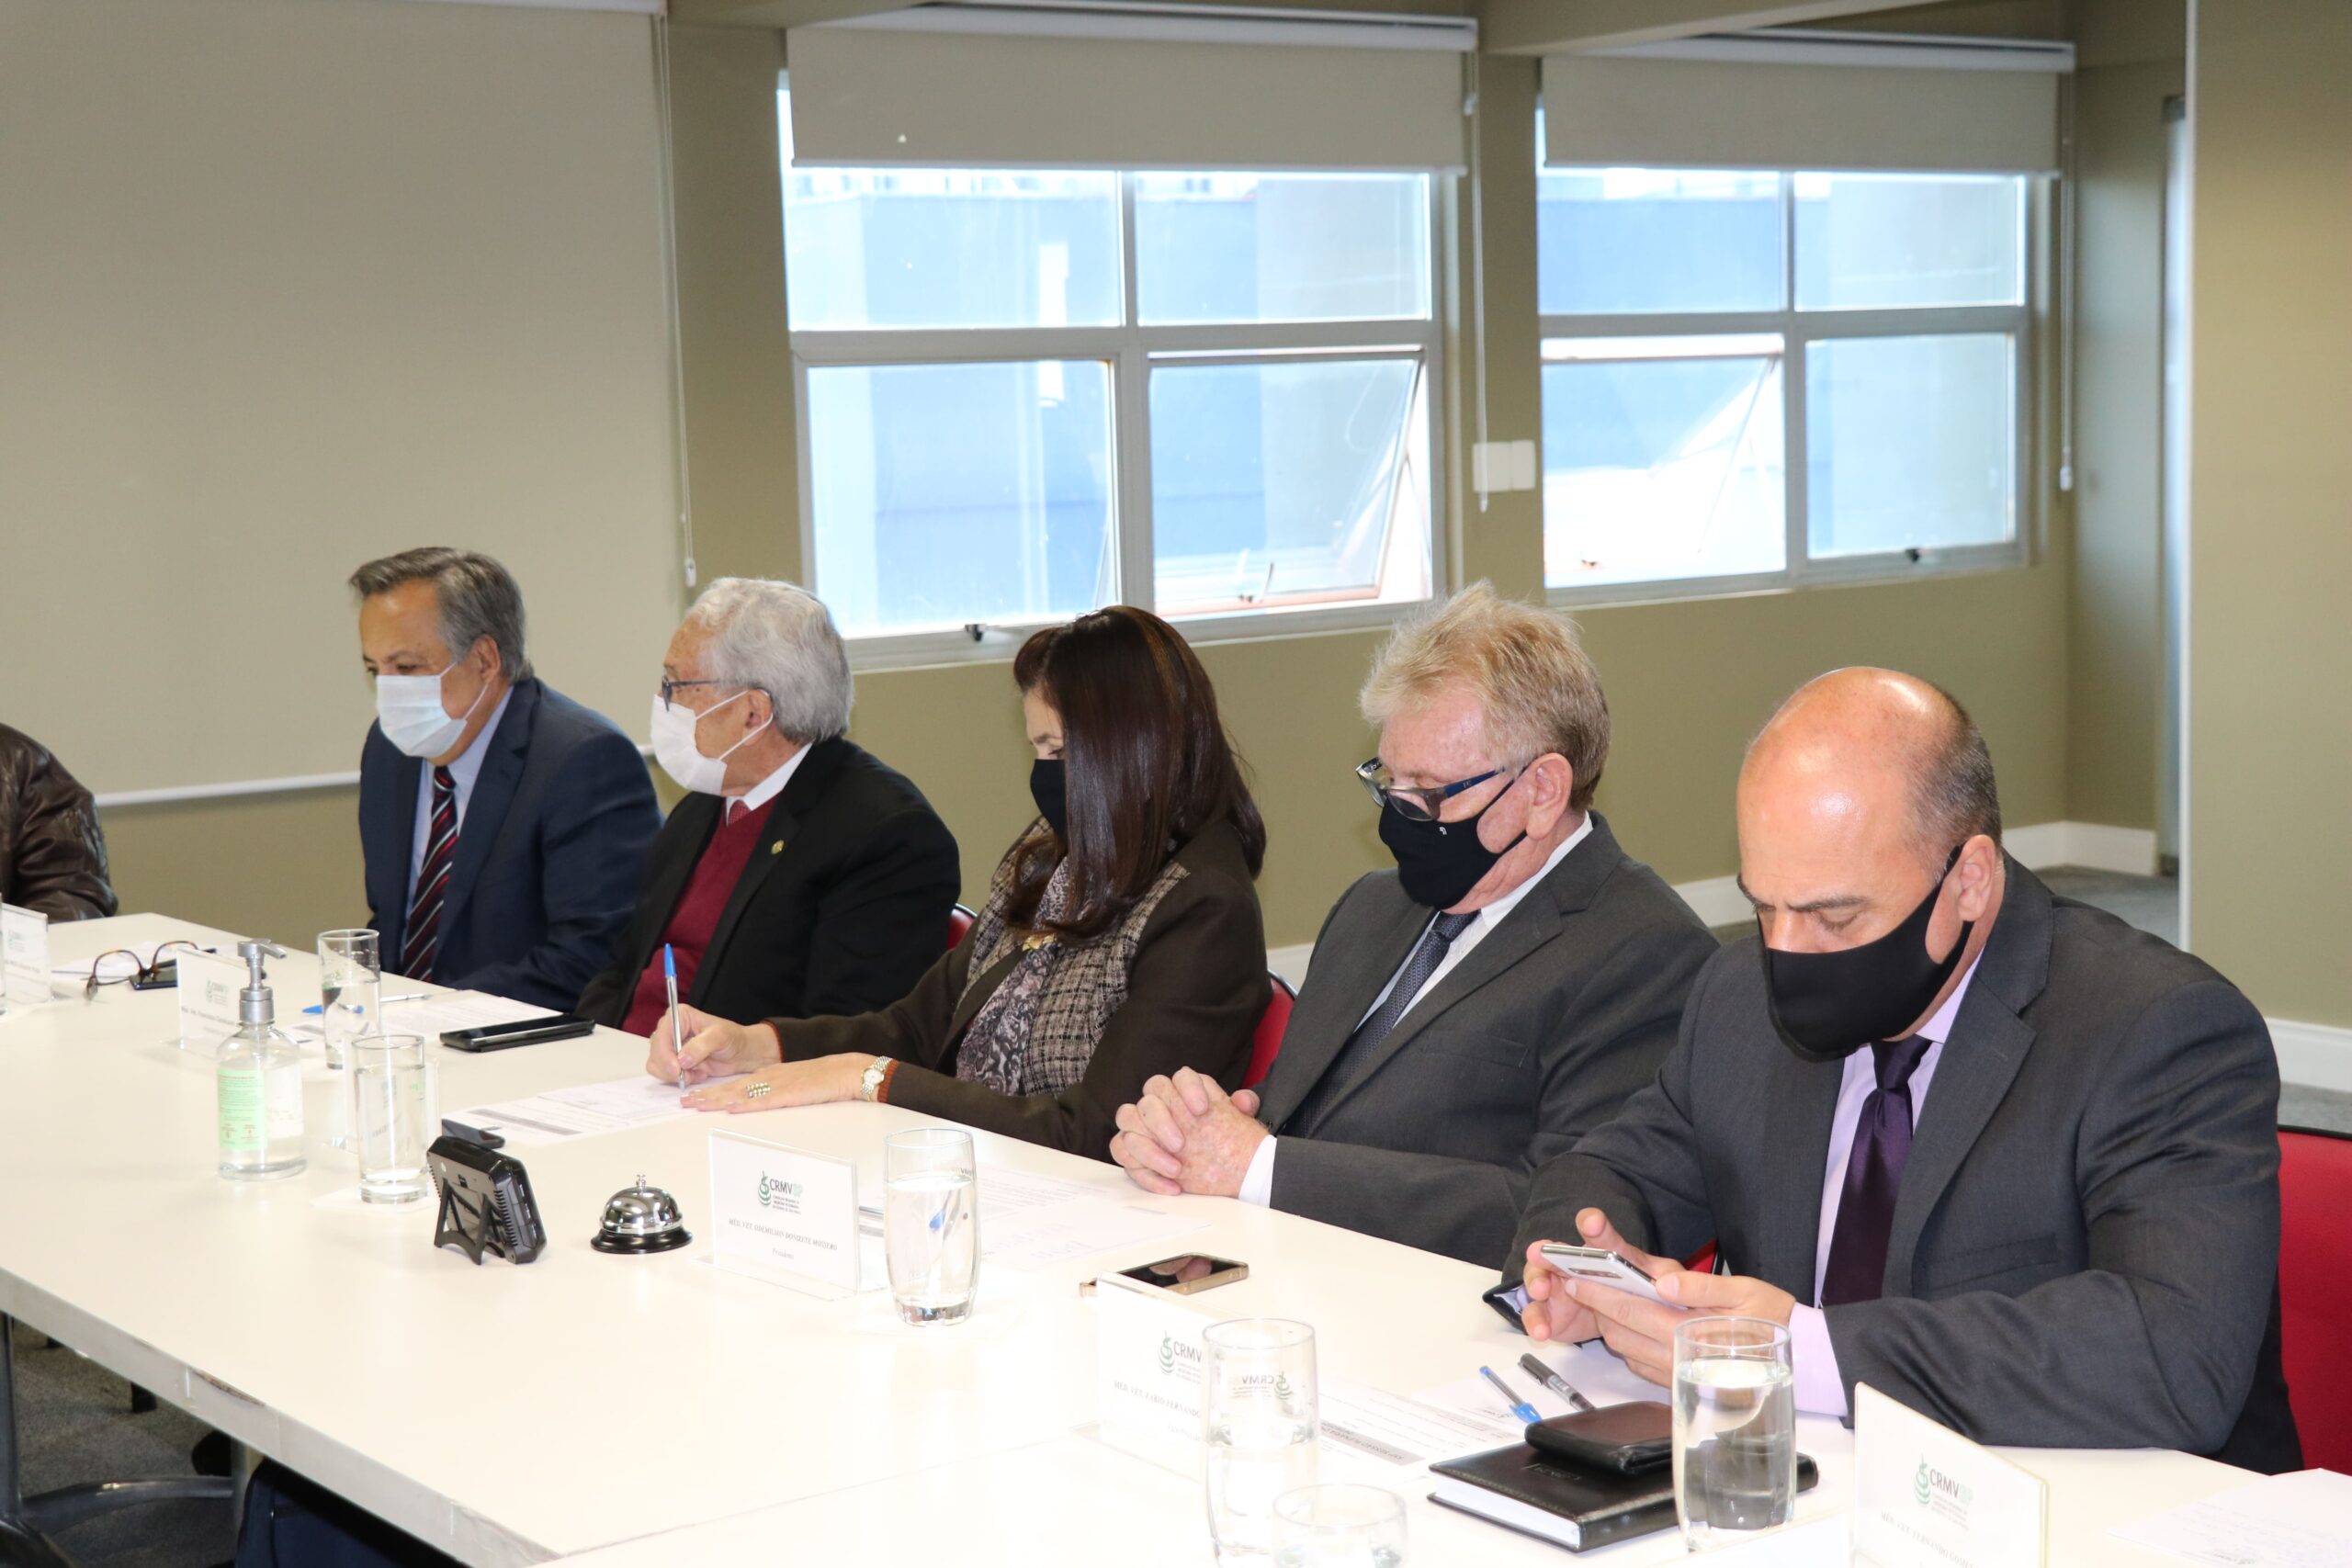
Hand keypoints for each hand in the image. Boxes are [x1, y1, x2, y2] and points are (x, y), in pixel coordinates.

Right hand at [645, 1005, 780, 1085]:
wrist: (740, 1053)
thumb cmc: (732, 1039)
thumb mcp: (720, 1037)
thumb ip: (701, 1046)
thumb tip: (681, 1059)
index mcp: (680, 1016)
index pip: (662, 1034)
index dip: (664, 1053)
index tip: (676, 1068)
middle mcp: (671, 1029)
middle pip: (656, 1052)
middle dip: (670, 1068)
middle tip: (688, 1075)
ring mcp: (670, 1047)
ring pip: (657, 1065)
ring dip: (675, 1075)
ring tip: (697, 1073)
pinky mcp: (673, 1062)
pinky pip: (665, 1074)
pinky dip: (680, 1079)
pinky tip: (697, 1075)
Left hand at [682, 1053, 865, 1112]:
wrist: (846, 1071)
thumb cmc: (824, 1080)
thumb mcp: (794, 1083)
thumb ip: (776, 1091)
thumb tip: (758, 1102)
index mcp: (769, 1075)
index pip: (735, 1084)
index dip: (712, 1091)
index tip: (694, 1097)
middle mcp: (768, 1078)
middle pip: (731, 1088)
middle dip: (706, 1096)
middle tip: (684, 1102)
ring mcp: (777, 1085)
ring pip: (741, 1093)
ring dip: (717, 1099)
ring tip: (696, 1104)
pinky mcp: (789, 1094)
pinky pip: (763, 1100)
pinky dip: (745, 1103)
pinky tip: (731, 1107)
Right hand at [1108, 1068, 1266, 1197]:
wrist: (1222, 1164)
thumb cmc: (1225, 1137)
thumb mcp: (1241, 1121)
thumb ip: (1245, 1104)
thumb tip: (1243, 1101)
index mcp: (1184, 1091)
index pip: (1180, 1078)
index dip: (1188, 1089)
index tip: (1203, 1109)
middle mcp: (1159, 1105)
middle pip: (1147, 1100)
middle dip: (1161, 1121)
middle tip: (1180, 1144)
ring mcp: (1142, 1127)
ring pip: (1126, 1122)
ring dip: (1148, 1150)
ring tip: (1176, 1170)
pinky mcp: (1134, 1152)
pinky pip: (1122, 1152)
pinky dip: (1144, 1172)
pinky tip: (1172, 1186)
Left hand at [1524, 1210, 1793, 1385]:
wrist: (1800, 1360)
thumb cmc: (1772, 1319)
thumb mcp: (1744, 1291)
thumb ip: (1701, 1286)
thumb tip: (1664, 1281)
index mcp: (1688, 1334)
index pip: (1629, 1312)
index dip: (1598, 1294)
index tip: (1576, 1279)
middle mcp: (1677, 1359)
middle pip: (1619, 1333)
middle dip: (1596, 1308)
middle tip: (1579, 1284)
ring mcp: (1676, 1375)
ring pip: (1626, 1351)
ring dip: (1610, 1326)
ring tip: (1601, 1301)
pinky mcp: (1680, 1383)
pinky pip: (1641, 1365)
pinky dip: (1628, 1344)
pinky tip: (1630, 1326)